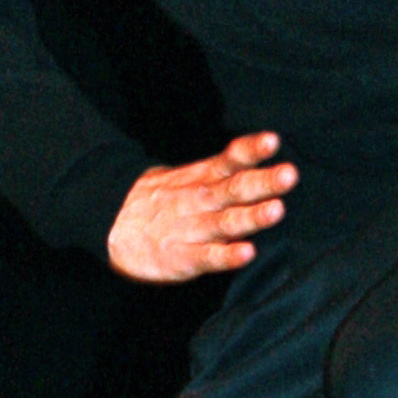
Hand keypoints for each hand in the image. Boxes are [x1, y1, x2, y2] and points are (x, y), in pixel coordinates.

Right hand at [107, 134, 295, 281]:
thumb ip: (221, 170)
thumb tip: (256, 157)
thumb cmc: (158, 201)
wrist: (108, 223)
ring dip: (252, 216)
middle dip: (263, 182)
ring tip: (276, 210)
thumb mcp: (187, 176)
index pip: (230, 160)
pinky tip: (246, 253)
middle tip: (289, 174)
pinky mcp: (182, 257)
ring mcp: (191, 229)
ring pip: (226, 222)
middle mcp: (201, 201)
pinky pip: (207, 257)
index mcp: (202, 179)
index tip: (273, 141)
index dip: (251, 150)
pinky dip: (227, 256)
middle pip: (234, 189)